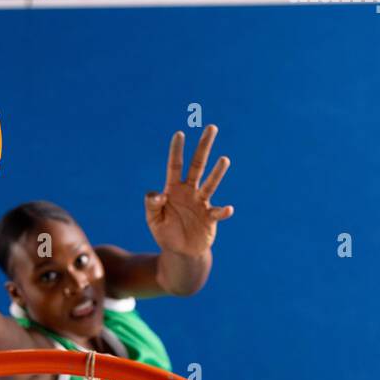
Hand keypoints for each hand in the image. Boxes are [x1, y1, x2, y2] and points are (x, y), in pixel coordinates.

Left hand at [144, 127, 232, 258]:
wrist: (180, 252)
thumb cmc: (165, 233)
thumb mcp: (153, 220)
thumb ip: (152, 205)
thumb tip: (158, 194)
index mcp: (173, 189)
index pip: (175, 166)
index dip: (176, 151)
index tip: (179, 134)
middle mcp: (190, 191)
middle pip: (198, 165)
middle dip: (204, 147)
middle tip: (212, 128)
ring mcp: (201, 203)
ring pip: (210, 184)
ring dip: (217, 173)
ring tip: (224, 160)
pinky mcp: (210, 218)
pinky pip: (217, 213)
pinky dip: (223, 211)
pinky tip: (228, 209)